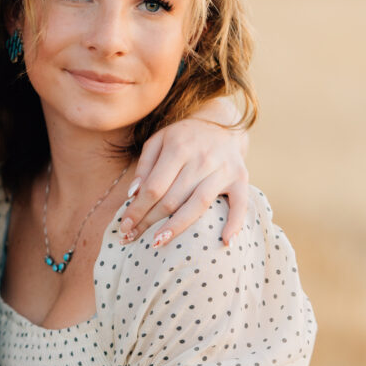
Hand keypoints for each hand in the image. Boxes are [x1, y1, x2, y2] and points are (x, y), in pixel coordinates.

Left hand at [119, 119, 247, 246]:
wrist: (221, 123)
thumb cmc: (182, 137)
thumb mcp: (158, 141)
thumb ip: (144, 166)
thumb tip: (133, 194)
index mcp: (178, 148)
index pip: (154, 187)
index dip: (137, 209)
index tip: (124, 226)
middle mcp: (202, 159)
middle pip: (172, 198)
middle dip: (149, 221)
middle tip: (131, 238)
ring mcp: (223, 170)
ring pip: (198, 204)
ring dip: (178, 227)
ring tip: (158, 243)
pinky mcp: (241, 178)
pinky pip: (240, 204)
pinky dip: (235, 223)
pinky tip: (225, 242)